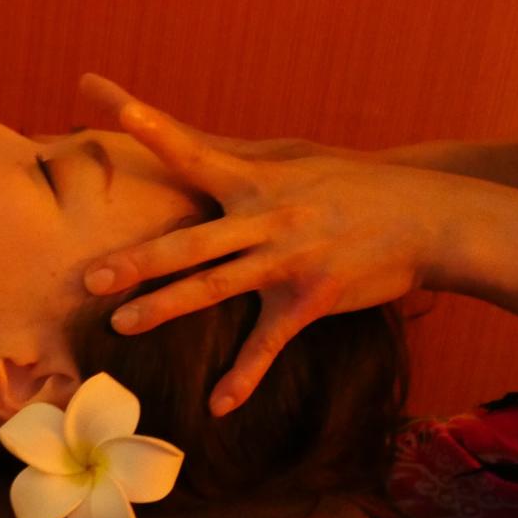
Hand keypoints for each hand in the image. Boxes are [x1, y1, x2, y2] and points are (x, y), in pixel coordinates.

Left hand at [77, 73, 446, 417]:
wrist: (427, 217)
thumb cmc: (352, 187)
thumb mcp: (299, 164)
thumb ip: (246, 168)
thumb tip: (200, 158)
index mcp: (258, 180)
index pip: (196, 153)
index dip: (158, 132)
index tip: (122, 111)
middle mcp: (268, 217)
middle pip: (191, 241)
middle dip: (139, 260)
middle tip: (90, 277)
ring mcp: (290, 259)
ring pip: (217, 288)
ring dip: (166, 307)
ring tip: (121, 325)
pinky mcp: (313, 298)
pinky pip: (270, 343)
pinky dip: (243, 377)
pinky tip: (217, 406)